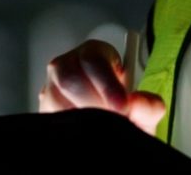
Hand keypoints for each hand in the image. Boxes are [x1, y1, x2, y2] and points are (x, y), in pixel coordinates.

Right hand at [39, 39, 164, 134]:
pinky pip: (48, 118)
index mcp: (93, 54)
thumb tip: (136, 103)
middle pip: (69, 79)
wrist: (111, 133)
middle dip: (93, 105)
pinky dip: (69, 130)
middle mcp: (66, 66)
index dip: (108, 84)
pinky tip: (85, 136)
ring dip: (80, 119)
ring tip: (101, 130)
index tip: (123, 106)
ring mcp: (50, 88)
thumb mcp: (143, 110)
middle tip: (113, 121)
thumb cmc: (125, 113)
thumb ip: (149, 107)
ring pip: (54, 99)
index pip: (94, 61)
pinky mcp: (42, 111)